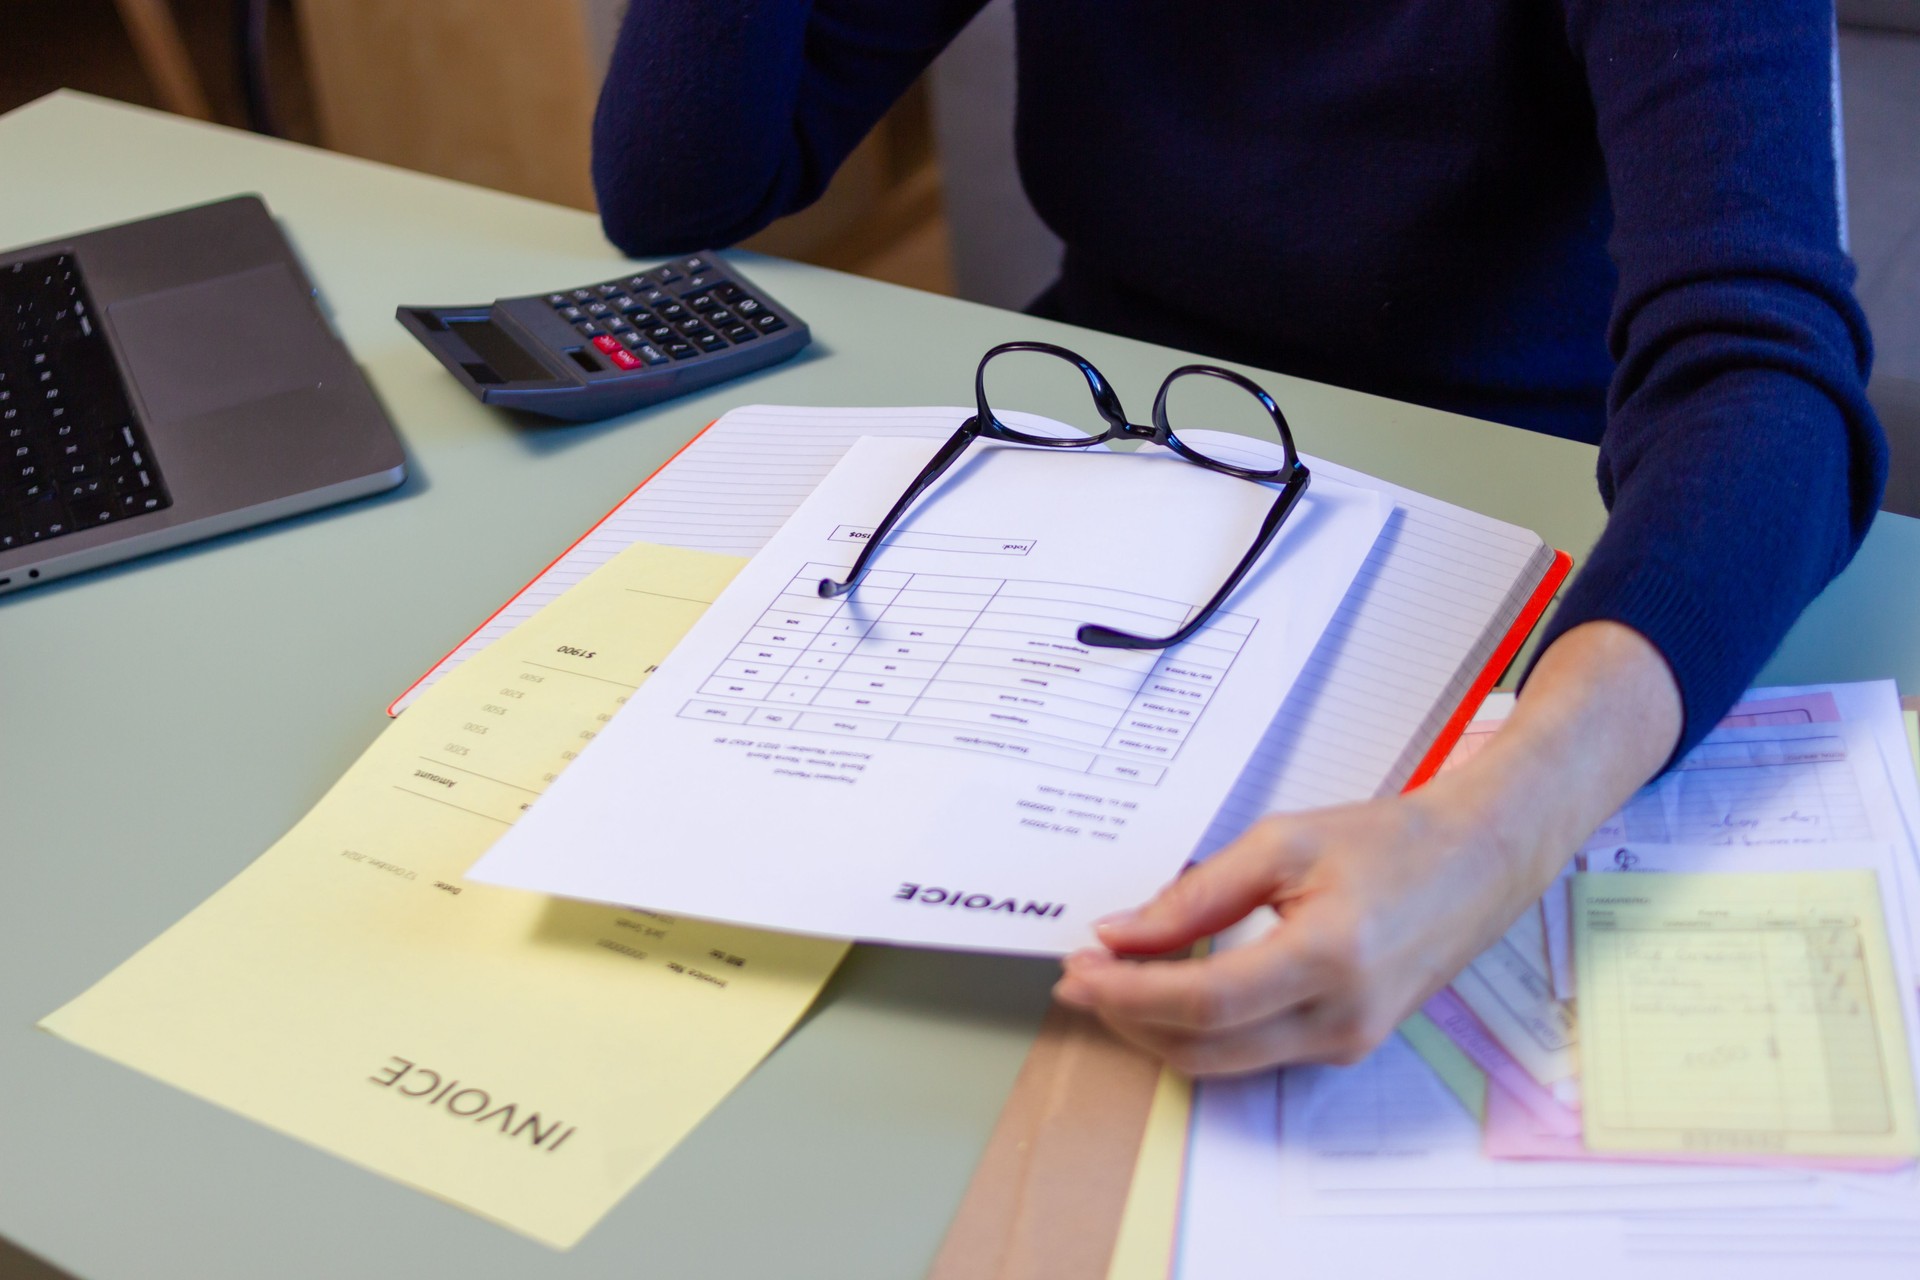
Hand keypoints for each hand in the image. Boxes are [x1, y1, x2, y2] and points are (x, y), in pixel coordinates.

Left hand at [1051, 782, 1536, 1073]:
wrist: (1481, 862)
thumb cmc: (1393, 841)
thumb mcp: (1284, 842)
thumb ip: (1198, 893)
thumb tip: (1123, 934)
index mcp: (1330, 958)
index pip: (1204, 1000)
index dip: (1130, 992)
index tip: (1080, 968)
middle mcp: (1341, 1018)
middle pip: (1205, 1046)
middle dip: (1129, 1018)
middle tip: (1080, 976)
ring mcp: (1346, 1042)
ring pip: (1223, 1061)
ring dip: (1158, 1030)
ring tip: (1114, 982)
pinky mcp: (1344, 1046)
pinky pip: (1253, 1053)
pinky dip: (1201, 1030)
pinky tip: (1172, 990)